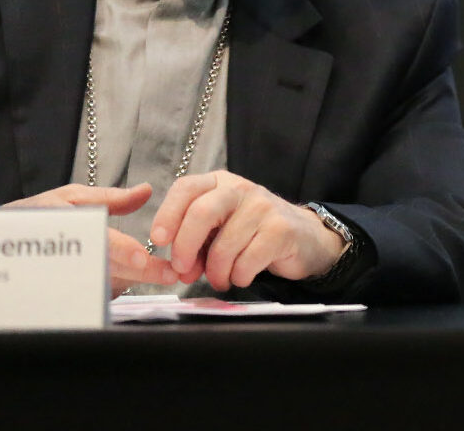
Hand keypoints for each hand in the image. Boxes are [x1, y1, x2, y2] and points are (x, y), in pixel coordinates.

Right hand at [6, 182, 178, 295]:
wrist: (1, 243)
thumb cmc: (39, 215)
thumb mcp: (71, 197)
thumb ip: (111, 198)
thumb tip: (145, 191)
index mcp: (66, 226)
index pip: (97, 242)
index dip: (120, 251)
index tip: (142, 259)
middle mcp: (65, 256)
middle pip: (108, 269)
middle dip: (142, 273)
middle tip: (171, 273)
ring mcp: (67, 279)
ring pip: (107, 284)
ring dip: (134, 280)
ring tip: (163, 273)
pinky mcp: (70, 294)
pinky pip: (100, 293)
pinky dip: (120, 285)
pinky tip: (133, 277)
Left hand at [149, 172, 346, 290]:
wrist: (304, 237)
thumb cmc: (253, 234)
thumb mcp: (220, 229)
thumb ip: (196, 243)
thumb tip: (181, 269)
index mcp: (219, 183)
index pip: (185, 188)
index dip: (167, 214)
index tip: (158, 241)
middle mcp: (240, 189)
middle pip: (201, 213)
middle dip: (185, 247)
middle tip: (184, 271)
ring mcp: (263, 207)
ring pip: (224, 246)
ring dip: (216, 272)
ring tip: (221, 280)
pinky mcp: (281, 230)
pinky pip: (247, 261)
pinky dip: (238, 277)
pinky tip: (242, 277)